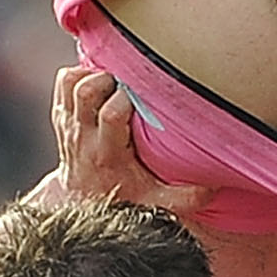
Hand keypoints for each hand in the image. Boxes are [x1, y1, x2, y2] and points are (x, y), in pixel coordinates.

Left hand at [50, 66, 212, 215]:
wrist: (83, 201)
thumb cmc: (123, 198)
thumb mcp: (156, 203)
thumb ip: (184, 198)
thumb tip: (215, 188)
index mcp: (107, 153)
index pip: (111, 114)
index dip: (127, 98)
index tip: (145, 94)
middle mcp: (83, 135)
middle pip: (86, 91)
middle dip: (109, 78)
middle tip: (129, 81)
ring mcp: (69, 124)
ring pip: (72, 82)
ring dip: (94, 73)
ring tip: (117, 79)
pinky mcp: (62, 114)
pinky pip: (64, 81)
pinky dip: (81, 73)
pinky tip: (102, 80)